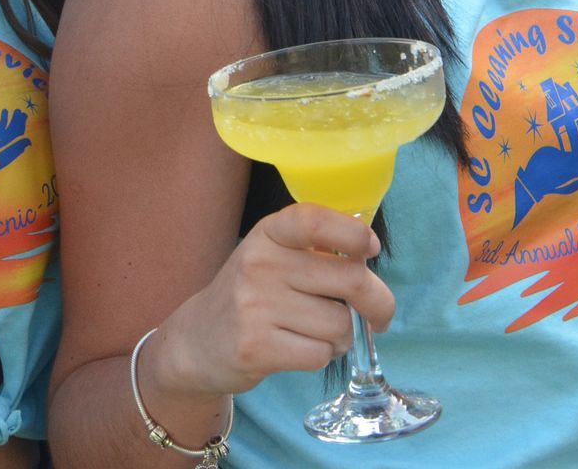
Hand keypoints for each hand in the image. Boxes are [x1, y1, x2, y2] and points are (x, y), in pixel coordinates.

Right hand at [146, 203, 395, 400]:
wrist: (198, 339)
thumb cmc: (253, 294)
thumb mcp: (274, 256)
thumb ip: (315, 250)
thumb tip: (369, 257)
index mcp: (269, 234)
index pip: (314, 220)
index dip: (353, 233)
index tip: (371, 248)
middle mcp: (259, 264)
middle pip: (350, 280)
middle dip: (378, 302)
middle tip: (379, 314)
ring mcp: (255, 307)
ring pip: (339, 324)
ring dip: (342, 335)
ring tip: (318, 332)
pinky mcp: (256, 348)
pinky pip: (320, 354)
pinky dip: (323, 356)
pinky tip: (301, 348)